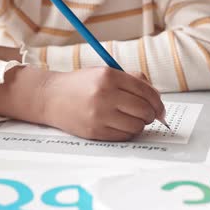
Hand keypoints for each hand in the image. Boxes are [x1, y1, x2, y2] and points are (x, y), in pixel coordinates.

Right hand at [40, 67, 164, 140]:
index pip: (145, 91)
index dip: (157, 101)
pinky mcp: (94, 131)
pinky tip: (122, 125)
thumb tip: (157, 98)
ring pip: (136, 125)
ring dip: (140, 124)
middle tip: (149, 114)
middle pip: (144, 110)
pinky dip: (128, 132)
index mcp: (109, 76)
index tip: (160, 107)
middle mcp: (104, 95)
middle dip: (151, 114)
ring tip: (133, 119)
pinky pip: (124, 136)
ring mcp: (99, 115)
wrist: (50, 97)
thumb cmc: (82, 84)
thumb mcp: (106, 73)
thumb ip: (133, 80)